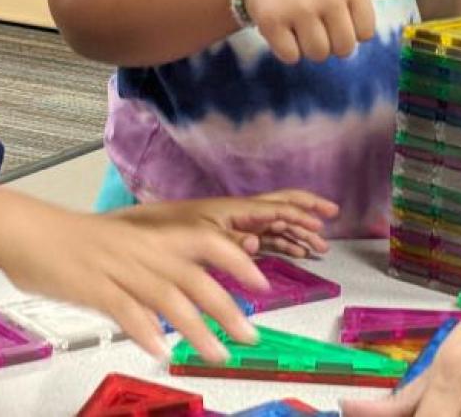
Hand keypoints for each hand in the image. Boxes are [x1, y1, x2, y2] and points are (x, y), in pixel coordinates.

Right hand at [0, 207, 266, 362]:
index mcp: (152, 237)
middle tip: (250, 337)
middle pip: (195, 278)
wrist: (27, 230)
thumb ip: (154, 266)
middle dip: (227, 309)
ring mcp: (118, 269)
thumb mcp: (123, 244)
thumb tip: (184, 296)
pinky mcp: (93, 287)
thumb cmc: (74, 240)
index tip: (262, 284)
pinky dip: (146, 331)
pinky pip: (125, 311)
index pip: (207, 241)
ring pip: (168, 298)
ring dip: (196, 329)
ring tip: (216, 356)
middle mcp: (142, 251)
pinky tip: (162, 351)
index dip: (238, 260)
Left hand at [109, 189, 338, 257]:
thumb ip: (228, 242)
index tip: (326, 216)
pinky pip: (260, 241)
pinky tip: (292, 254)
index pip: (275, 205)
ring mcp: (230, 229)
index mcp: (230, 210)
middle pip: (278, 210)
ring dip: (295, 236)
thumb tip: (256, 241)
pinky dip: (280, 247)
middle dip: (304, 215)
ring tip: (316, 248)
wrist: (131, 240)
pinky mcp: (222, 244)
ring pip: (272, 228)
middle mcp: (234, 216)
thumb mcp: (195, 238)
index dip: (302, 209)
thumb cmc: (158, 233)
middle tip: (329, 222)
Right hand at [243, 0, 422, 63]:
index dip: (350, 29)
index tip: (335, 12)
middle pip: (343, 49)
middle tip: (315, 21)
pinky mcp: (272, 21)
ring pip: (318, 55)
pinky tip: (282, 28)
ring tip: (299, 24)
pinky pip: (290, 56)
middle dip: (330, 42)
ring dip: (308, 47)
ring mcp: (299, 8)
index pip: (365, 35)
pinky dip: (286, 49)